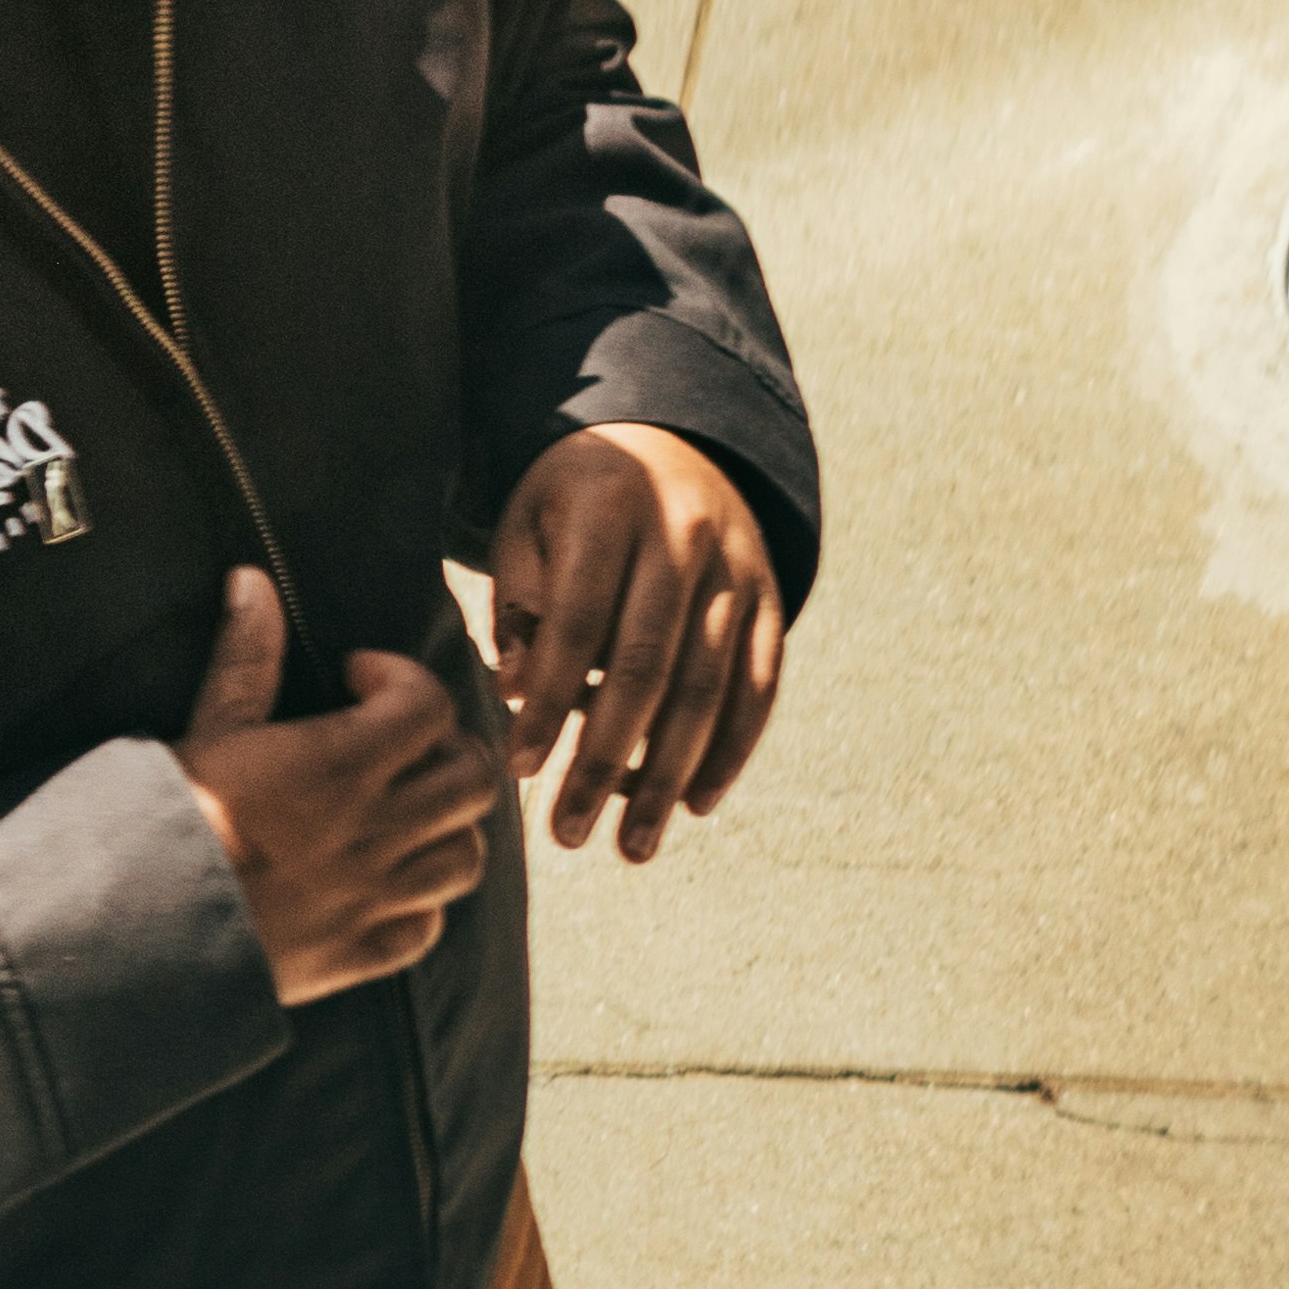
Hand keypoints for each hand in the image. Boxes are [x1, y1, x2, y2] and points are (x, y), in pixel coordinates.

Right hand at [174, 567, 498, 1003]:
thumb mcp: (207, 729)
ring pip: (467, 857)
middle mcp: (373, 831)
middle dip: (448, 752)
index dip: (404, 680)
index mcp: (339, 765)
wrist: (133, 927)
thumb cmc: (163, 819)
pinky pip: (427, 927)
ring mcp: (373, 898)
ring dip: (445, 828)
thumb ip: (246, 657)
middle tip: (400, 746)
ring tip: (402, 815)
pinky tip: (380, 885)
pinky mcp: (357, 954)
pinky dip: (418, 904)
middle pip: (474, 779)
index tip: (359, 680)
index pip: (431, 706)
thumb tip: (252, 582)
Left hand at [488, 423, 784, 864]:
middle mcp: (685, 534)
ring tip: (632, 846)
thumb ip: (520, 604)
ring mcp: (740, 567)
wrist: (674, 441)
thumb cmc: (575, 505)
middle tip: (567, 834)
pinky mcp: (774, 598)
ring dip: (669, 776)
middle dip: (606, 761)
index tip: (520, 768)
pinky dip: (731, 751)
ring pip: (708, 688)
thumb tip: (514, 693)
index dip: (548, 700)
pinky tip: (696, 804)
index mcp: (610, 506)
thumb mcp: (530, 525)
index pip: (575, 620)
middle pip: (645, 666)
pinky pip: (760, 686)